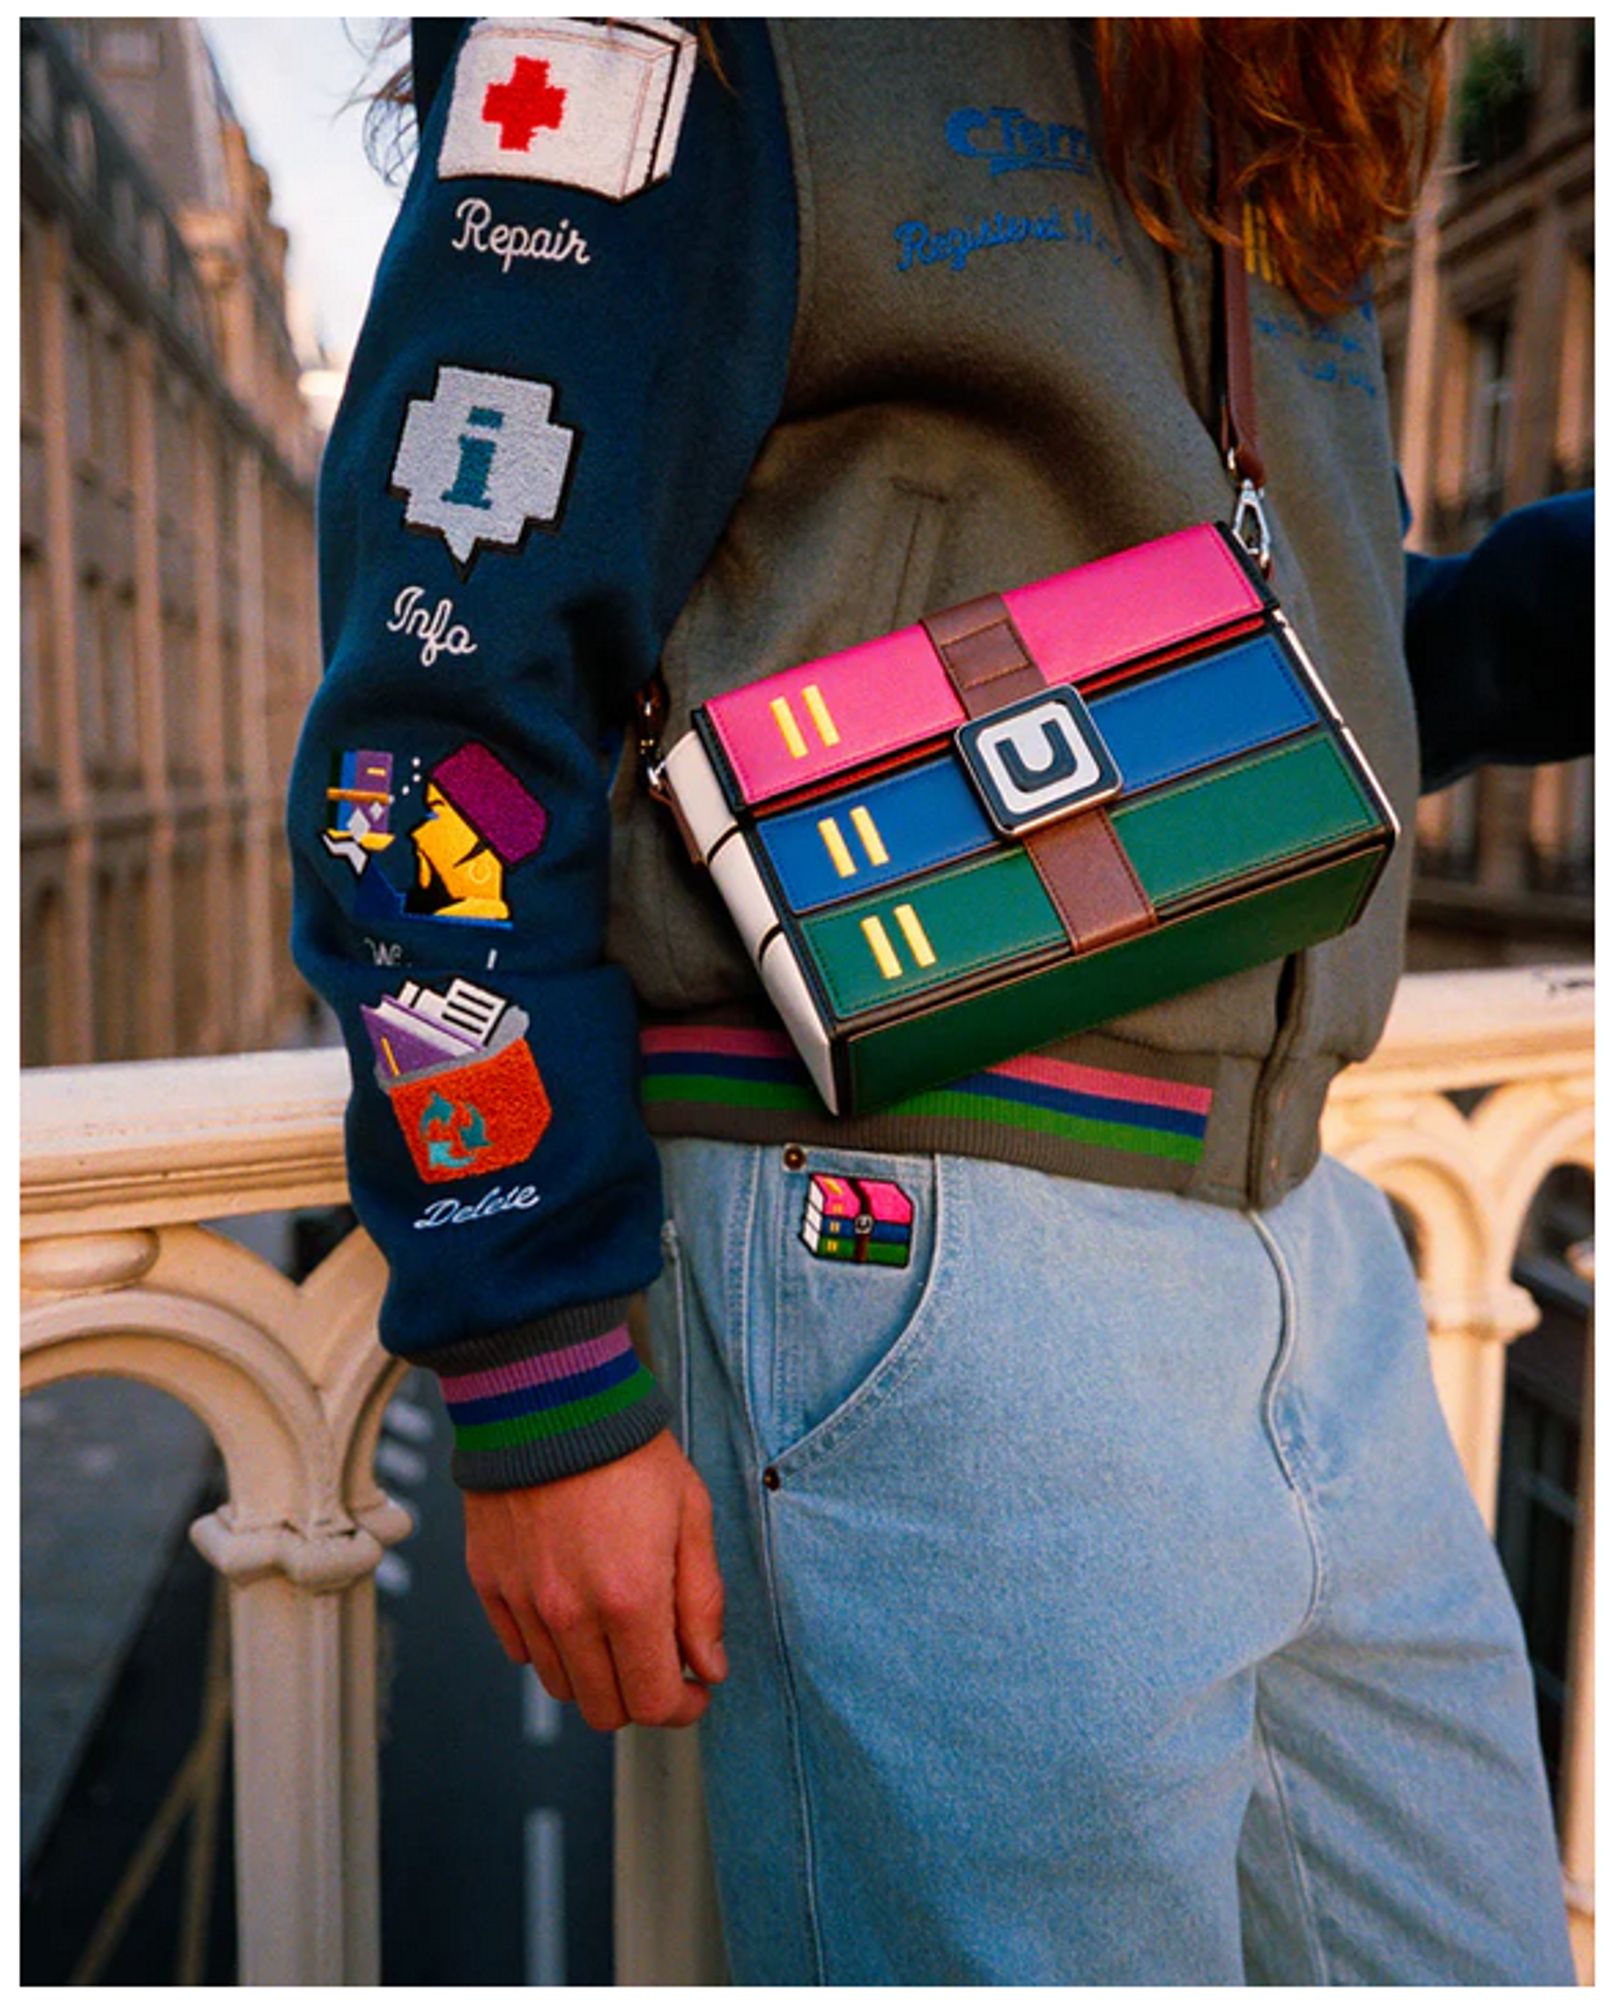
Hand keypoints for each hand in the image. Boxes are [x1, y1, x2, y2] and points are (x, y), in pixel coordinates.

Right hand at [462, 1430, 726, 1731]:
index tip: (693, 1688)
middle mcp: (571, 1614)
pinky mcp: (490, 1584)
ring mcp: (525, 1602)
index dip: (681, 1708)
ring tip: (614, 1625)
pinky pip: (519, 1648)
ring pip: (560, 1685)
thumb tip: (708, 1667)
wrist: (548, 1397)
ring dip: (594, 1673)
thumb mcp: (691, 1513)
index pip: (652, 1704)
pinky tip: (572, 1604)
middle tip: (658, 1659)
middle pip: (603, 1709)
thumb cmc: (627, 1447)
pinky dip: (549, 1644)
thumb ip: (702, 1599)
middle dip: (639, 1696)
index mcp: (630, 1600)